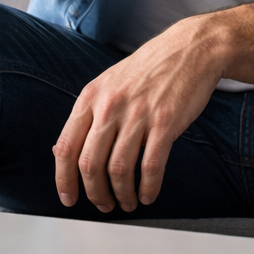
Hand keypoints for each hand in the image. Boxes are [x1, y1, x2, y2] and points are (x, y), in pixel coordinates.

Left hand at [54, 16, 224, 213]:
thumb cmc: (149, 68)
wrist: (190, 48)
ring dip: (122, 195)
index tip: (69, 198)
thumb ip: (90, 113)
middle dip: (95, 194)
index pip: (66, 147)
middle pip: (90, 164)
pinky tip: (148, 195)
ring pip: (118, 170)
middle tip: (104, 205)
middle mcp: (110, 105)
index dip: (64, 180)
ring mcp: (138, 114)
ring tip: (128, 202)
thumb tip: (66, 150)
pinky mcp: (165, 122)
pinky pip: (150, 167)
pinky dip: (148, 188)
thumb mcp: (109, 83)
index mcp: (91, 97)